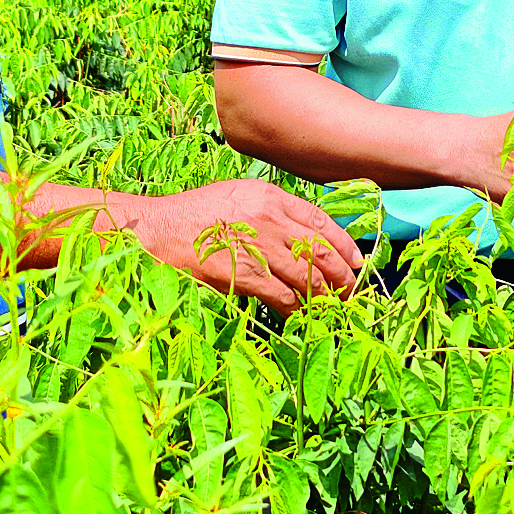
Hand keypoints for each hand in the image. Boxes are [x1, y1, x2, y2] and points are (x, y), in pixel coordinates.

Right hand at [124, 179, 362, 315]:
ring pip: (308, 277)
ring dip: (325, 297)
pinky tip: (299, 316)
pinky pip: (284, 297)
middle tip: (350, 291)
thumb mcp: (237, 197)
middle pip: (321, 251)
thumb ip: (270, 212)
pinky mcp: (244, 275)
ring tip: (332, 308)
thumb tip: (299, 237)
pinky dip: (297, 309)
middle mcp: (270, 218)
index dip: (345, 245)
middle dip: (343, 275)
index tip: (357, 261)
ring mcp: (258, 247)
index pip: (321, 222)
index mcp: (270, 197)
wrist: (156, 230)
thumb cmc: (193, 215)